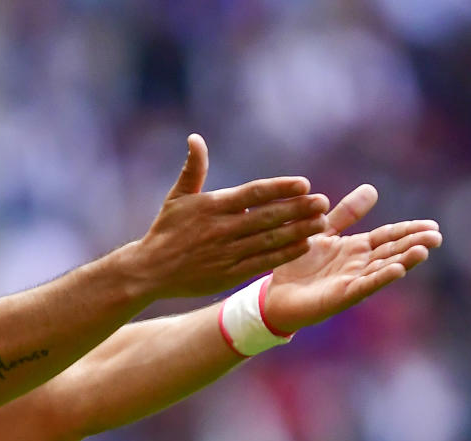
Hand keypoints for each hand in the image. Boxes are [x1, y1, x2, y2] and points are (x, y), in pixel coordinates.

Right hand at [129, 134, 330, 299]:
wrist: (148, 271)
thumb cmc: (165, 231)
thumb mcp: (177, 198)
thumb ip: (193, 169)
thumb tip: (195, 138)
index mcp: (212, 206)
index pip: (253, 193)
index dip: (280, 188)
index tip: (304, 184)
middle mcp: (222, 229)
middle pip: (267, 216)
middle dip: (298, 208)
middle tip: (322, 202)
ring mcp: (226, 252)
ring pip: (269, 240)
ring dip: (298, 231)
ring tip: (321, 222)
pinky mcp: (228, 273)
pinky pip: (262, 262)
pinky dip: (284, 254)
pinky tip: (304, 245)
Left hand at [262, 184, 441, 332]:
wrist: (274, 294)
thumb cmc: (298, 264)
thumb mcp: (322, 231)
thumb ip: (345, 213)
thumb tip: (372, 189)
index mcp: (356, 249)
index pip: (388, 236)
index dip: (409, 230)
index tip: (433, 225)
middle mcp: (359, 265)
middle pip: (391, 252)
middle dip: (414, 244)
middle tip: (437, 236)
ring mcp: (352, 281)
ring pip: (382, 269)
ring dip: (403, 261)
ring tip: (423, 251)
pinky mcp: (340, 296)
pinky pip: (363, 286)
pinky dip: (380, 278)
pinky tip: (397, 270)